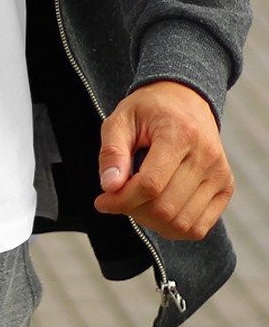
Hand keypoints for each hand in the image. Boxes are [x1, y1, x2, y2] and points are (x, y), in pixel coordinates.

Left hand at [94, 80, 233, 240]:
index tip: (102, 200)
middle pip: (165, 207)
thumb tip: (109, 186)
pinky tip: (155, 209)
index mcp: (180, 133)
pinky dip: (173, 228)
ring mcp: (220, 174)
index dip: (122, 199)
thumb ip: (112, 151)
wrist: (184, 99)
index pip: (150, 184)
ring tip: (136, 201)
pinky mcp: (226, 187)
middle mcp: (207, 155)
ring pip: (182, 223)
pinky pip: (199, 227)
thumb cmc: (148, 109)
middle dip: (133, 210)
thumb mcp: (121, 119)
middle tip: (117, 198)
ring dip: (151, 221)